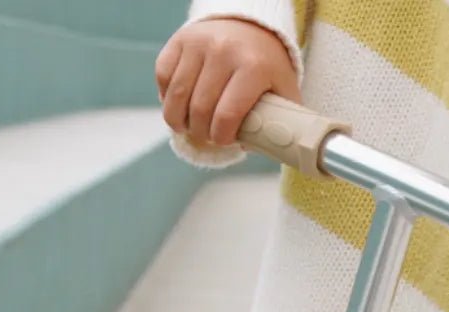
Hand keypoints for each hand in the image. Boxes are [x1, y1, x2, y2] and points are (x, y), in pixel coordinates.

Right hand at [156, 19, 300, 146]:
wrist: (249, 25)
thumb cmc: (266, 65)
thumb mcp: (284, 89)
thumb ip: (282, 120)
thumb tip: (272, 150)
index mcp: (253, 67)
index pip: (227, 116)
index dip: (221, 138)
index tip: (223, 140)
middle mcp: (223, 51)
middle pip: (199, 110)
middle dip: (201, 133)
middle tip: (207, 136)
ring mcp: (199, 43)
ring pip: (176, 96)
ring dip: (178, 120)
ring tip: (188, 127)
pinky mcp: (180, 39)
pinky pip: (163, 76)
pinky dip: (166, 97)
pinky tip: (179, 105)